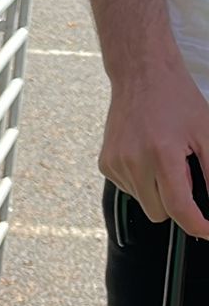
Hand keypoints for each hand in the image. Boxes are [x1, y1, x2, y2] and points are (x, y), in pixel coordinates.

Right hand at [100, 58, 208, 238]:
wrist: (142, 74)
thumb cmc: (177, 99)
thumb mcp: (206, 132)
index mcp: (162, 154)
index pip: (179, 207)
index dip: (197, 225)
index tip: (208, 231)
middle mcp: (135, 162)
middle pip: (159, 213)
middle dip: (174, 202)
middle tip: (182, 170)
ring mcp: (116, 164)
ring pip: (143, 201)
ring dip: (156, 190)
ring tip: (162, 156)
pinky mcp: (106, 164)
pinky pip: (129, 188)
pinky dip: (141, 179)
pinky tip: (145, 153)